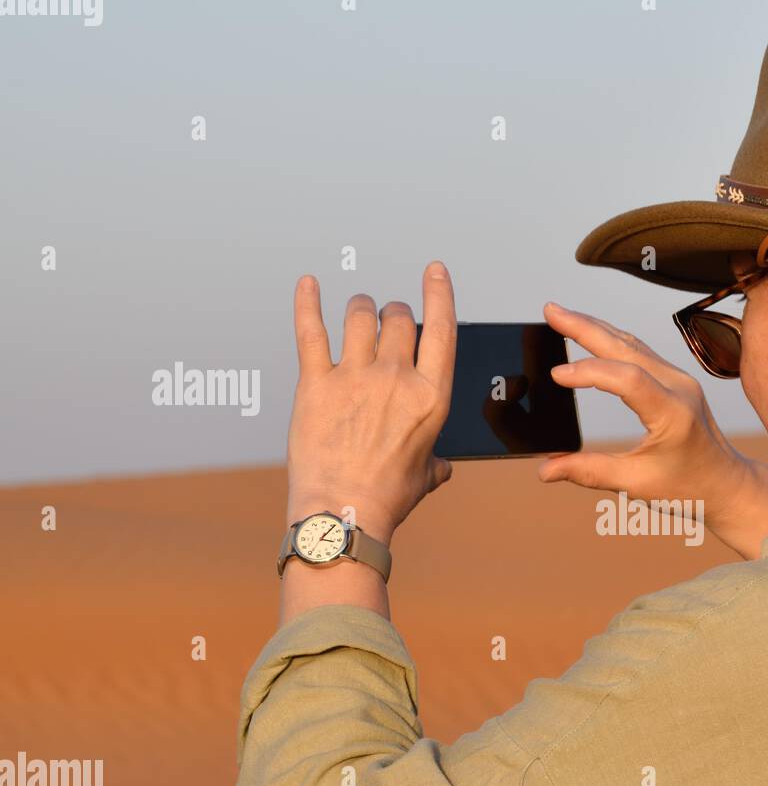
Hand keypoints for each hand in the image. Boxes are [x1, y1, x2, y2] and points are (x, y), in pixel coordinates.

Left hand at [286, 263, 456, 544]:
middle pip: (398, 319)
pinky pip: (310, 331)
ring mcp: (353, 377)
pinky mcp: (315, 384)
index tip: (434, 272)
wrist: (343, 514)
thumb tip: (442, 466)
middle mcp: (395, 378)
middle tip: (389, 319)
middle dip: (395, 313)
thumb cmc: (387, 498)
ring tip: (358, 311)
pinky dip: (307, 304)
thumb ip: (436, 461)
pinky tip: (307, 285)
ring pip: (360, 316)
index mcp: (431, 396)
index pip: (441, 328)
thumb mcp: (426, 476)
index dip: (438, 293)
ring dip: (361, 309)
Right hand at [540, 304, 767, 559]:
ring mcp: (680, 380)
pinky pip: (640, 352)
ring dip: (596, 327)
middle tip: (550, 311)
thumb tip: (546, 470)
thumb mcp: (637, 484)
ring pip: (632, 344)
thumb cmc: (688, 488)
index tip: (556, 375)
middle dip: (585, 327)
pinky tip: (591, 333)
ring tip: (562, 316)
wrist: (726, 485)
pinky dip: (611, 340)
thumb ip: (589, 472)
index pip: (628, 379)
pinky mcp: (676, 380)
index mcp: (673, 414)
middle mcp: (679, 388)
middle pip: (627, 348)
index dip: (590, 373)